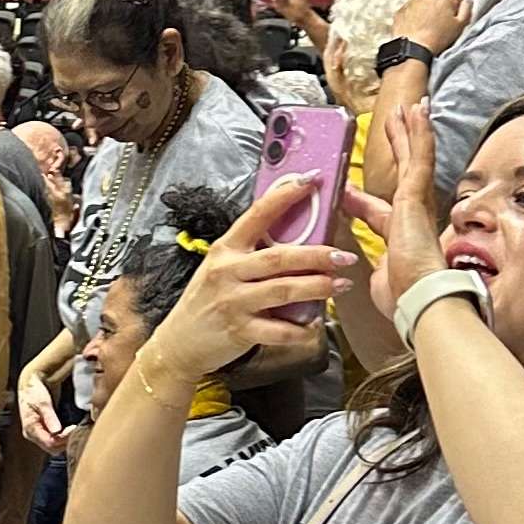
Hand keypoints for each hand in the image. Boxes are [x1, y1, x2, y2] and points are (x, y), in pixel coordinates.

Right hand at [19, 366, 68, 455]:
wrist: (32, 384)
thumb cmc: (34, 391)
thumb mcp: (42, 401)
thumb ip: (49, 416)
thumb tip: (57, 431)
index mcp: (30, 429)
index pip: (49, 442)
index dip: (63, 438)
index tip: (73, 428)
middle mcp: (33, 434)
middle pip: (52, 448)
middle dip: (65, 441)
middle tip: (76, 429)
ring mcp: (38, 434)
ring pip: (55, 447)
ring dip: (66, 441)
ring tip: (75, 429)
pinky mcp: (44, 431)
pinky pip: (55, 441)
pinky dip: (64, 438)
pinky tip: (71, 430)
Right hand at [139, 178, 357, 386]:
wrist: (179, 343)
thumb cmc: (207, 300)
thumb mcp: (221, 267)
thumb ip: (251, 253)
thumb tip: (296, 235)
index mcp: (225, 248)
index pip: (257, 214)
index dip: (285, 195)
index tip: (312, 180)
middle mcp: (228, 271)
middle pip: (279, 257)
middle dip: (317, 255)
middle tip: (344, 256)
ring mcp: (233, 301)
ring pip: (284, 290)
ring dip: (318, 287)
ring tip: (342, 284)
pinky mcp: (240, 330)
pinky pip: (279, 330)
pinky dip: (301, 329)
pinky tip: (316, 325)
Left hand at [358, 100, 445, 320]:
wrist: (420, 300)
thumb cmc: (403, 298)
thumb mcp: (375, 278)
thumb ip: (368, 269)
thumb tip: (351, 268)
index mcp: (398, 238)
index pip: (374, 210)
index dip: (358, 197)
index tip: (344, 188)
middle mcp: (411, 218)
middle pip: (403, 173)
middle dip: (398, 148)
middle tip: (394, 123)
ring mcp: (416, 205)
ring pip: (413, 159)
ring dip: (411, 132)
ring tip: (409, 109)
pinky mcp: (416, 196)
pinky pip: (419, 157)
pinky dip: (419, 134)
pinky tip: (419, 113)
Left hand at [392, 0, 471, 56]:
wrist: (413, 47)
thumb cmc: (437, 38)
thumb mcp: (460, 25)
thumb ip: (467, 9)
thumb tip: (468, 1)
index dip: (457, 9)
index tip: (454, 18)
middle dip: (442, 9)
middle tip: (441, 25)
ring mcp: (413, 1)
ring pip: (425, 3)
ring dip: (428, 11)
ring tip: (428, 27)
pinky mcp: (402, 9)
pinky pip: (412, 9)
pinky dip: (415, 15)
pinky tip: (418, 27)